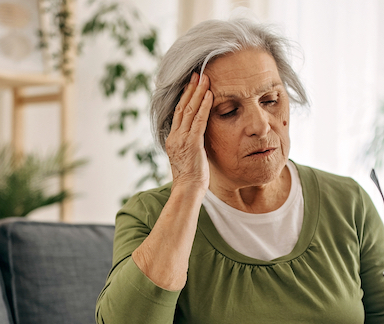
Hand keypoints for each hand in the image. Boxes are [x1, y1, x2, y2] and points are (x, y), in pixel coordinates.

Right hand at [165, 72, 212, 190]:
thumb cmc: (191, 178)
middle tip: (197, 74)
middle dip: (190, 89)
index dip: (184, 97)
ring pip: (189, 110)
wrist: (187, 190)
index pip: (178, 113)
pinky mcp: (192, 143)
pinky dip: (204, 106)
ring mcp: (182, 139)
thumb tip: (199, 138)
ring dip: (198, 92)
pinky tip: (210, 95)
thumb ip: (192, 144)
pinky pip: (198, 120)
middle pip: (181, 107)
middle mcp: (175, 136)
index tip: (191, 84)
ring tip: (204, 78)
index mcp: (173, 139)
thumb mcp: (189, 157)